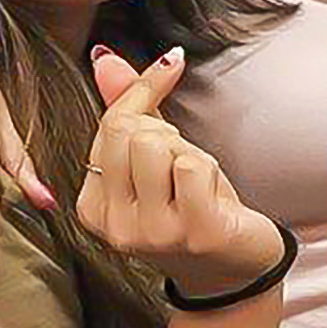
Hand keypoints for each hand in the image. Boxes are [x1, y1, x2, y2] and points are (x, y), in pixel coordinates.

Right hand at [76, 46, 281, 298]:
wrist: (233, 269)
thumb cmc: (191, 207)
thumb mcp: (153, 159)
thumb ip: (127, 107)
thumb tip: (104, 58)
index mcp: (93, 208)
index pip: (109, 125)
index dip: (142, 92)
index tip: (169, 66)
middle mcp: (115, 226)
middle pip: (130, 131)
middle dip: (166, 132)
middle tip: (181, 163)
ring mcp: (152, 233)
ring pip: (157, 144)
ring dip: (188, 152)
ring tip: (195, 183)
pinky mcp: (193, 233)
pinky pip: (192, 166)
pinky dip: (209, 169)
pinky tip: (212, 197)